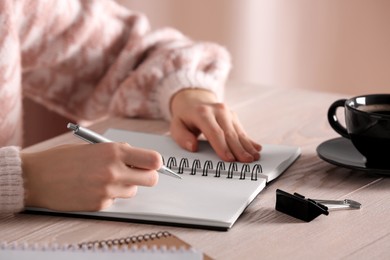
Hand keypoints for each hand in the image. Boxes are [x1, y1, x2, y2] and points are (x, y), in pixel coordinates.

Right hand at [21, 143, 160, 210]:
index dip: (155, 164)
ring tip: (103, 179)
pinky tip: (91, 189)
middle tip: (135, 174)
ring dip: (125, 186)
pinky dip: (108, 196)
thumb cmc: (64, 158)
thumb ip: (119, 152)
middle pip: (151, 180)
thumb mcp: (95, 147)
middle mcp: (114, 171)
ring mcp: (107, 190)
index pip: (154, 160)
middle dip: (146, 177)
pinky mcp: (99, 205)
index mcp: (114, 151)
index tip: (152, 164)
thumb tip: (140, 159)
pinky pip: (114, 201)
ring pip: (133, 192)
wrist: (37, 177)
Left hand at [169, 88, 260, 161]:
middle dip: (238, 149)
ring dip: (247, 146)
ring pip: (238, 132)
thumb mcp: (176, 125)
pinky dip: (249, 140)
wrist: (193, 100)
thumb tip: (192, 146)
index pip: (214, 132)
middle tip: (246, 162)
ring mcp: (227, 112)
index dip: (222, 147)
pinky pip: (242, 130)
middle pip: (229, 133)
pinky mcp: (233, 116)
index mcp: (202, 113)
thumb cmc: (185, 117)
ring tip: (254, 157)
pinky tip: (256, 148)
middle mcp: (217, 110)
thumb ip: (182, 137)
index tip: (228, 159)